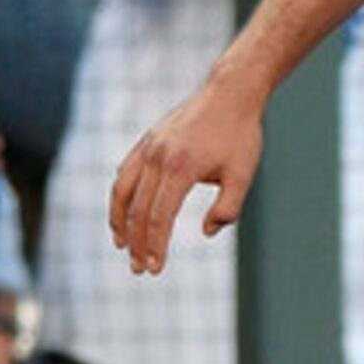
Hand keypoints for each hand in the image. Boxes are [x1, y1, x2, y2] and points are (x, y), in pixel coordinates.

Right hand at [108, 84, 265, 274]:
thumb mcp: (243, 174)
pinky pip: (124, 175)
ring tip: (123, 247)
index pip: (159, 218)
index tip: (154, 268)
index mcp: (180, 169)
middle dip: (137, 244)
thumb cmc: (240, 136)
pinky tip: (123, 215)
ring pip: (122, 193)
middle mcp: (157, 159)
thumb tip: (207, 232)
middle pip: (138, 211)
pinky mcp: (145, 143)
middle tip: (140, 269)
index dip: (155, 246)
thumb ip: (227, 208)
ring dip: (120, 224)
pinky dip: (120, 198)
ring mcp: (147, 149)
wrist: (229, 94)